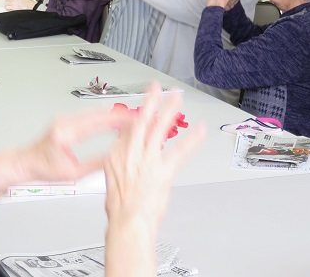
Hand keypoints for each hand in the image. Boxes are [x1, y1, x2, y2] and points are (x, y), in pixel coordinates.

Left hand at [18, 108, 135, 183]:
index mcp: (66, 135)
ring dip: (111, 114)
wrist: (27, 162)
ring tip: (128, 119)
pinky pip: (87, 114)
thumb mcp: (74, 173)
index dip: (117, 120)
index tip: (131, 119)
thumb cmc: (44, 169)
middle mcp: (65, 123)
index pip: (97, 123)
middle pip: (97, 113)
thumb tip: (115, 159)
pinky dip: (102, 116)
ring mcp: (64, 119)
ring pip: (93, 112)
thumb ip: (96, 164)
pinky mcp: (65, 120)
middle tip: (135, 117)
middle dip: (118, 114)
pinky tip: (112, 120)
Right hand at [104, 83, 204, 242]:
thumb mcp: (110, 181)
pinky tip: (199, 130)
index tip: (142, 109)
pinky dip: (192, 140)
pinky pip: (180, 152)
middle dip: (150, 102)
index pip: (127, 130)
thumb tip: (123, 165)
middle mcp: (132, 153)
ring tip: (177, 99)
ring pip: (159, 128)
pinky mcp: (164, 171)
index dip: (135, 117)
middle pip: (141, 120)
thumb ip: (119, 167)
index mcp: (116, 155)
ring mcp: (148, 160)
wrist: (128, 222)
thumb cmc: (120, 209)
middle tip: (157, 88)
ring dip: (169, 111)